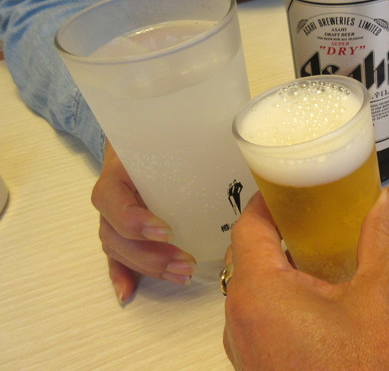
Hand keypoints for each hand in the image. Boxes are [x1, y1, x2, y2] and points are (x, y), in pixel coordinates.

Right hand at [92, 141, 195, 302]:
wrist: (147, 132)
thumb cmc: (167, 130)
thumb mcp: (179, 129)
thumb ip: (200, 137)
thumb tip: (242, 149)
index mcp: (120, 167)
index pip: (110, 196)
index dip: (132, 218)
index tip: (166, 229)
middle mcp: (113, 194)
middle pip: (114, 232)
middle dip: (149, 254)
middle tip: (187, 262)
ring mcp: (114, 214)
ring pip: (118, 248)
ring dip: (147, 267)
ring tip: (183, 275)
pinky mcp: (122, 230)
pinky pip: (114, 257)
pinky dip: (122, 275)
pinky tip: (129, 293)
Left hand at [223, 184, 388, 370]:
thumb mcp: (386, 297)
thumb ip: (386, 239)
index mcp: (259, 296)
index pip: (249, 227)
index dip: (270, 200)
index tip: (291, 187)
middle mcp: (243, 324)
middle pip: (252, 258)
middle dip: (284, 232)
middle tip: (319, 216)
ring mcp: (252, 354)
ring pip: (260, 292)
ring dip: (288, 267)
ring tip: (327, 253)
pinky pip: (268, 320)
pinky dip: (291, 299)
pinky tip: (329, 300)